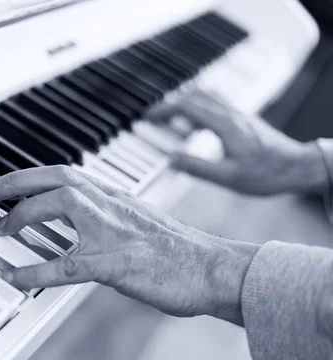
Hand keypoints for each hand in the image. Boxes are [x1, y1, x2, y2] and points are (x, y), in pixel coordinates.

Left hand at [0, 166, 259, 324]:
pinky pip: (66, 265)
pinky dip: (35, 271)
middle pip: (57, 177)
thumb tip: (81, 225)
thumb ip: (109, 217)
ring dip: (24, 215)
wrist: (215, 268)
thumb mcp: (139, 222)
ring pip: (60, 206)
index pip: (67, 173)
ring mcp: (113, 231)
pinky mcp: (116, 263)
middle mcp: (112, 204)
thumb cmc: (179, 250)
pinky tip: (15, 278)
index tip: (7, 181)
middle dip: (16, 181)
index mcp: (116, 195)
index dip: (31, 174)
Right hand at [146, 91, 328, 195]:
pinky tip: (197, 124)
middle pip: (195, 96)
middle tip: (154, 116)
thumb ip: (197, 167)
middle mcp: (231, 114)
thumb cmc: (267, 174)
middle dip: (171, 104)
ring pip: (207, 95)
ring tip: (172, 117)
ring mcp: (239, 114)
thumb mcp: (227, 177)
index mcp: (224, 125)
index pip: (187, 107)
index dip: (165, 109)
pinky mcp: (243, 119)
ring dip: (186, 101)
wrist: (297, 167)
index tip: (149, 116)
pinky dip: (199, 107)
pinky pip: (216, 103)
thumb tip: (171, 160)